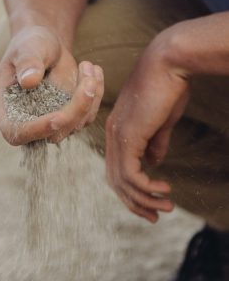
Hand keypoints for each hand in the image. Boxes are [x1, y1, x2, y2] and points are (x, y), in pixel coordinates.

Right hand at [0, 25, 103, 144]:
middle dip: (75, 110)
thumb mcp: (27, 47)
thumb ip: (27, 62)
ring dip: (89, 98)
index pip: (15, 132)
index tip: (58, 118)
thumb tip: (29, 81)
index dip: (36, 130)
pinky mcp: (68, 117)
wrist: (45, 45)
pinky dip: (95, 95)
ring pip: (74, 126)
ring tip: (88, 65)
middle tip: (88, 79)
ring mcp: (48, 121)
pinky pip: (87, 116)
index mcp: (4, 106)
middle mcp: (25, 120)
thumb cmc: (30, 43)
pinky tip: (93, 71)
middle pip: (51, 133)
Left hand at [105, 31, 190, 222]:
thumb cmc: (167, 88)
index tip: (149, 204)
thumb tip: (154, 163)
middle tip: (154, 217)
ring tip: (165, 208)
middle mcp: (112, 136)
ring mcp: (118, 136)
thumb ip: (154, 143)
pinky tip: (164, 189)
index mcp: (117, 131)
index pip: (116, 168)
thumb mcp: (161, 121)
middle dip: (134, 202)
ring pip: (122, 181)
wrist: (168, 63)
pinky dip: (146, 187)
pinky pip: (131, 173)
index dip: (130, 189)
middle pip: (114, 180)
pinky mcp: (128, 136)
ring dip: (143, 199)